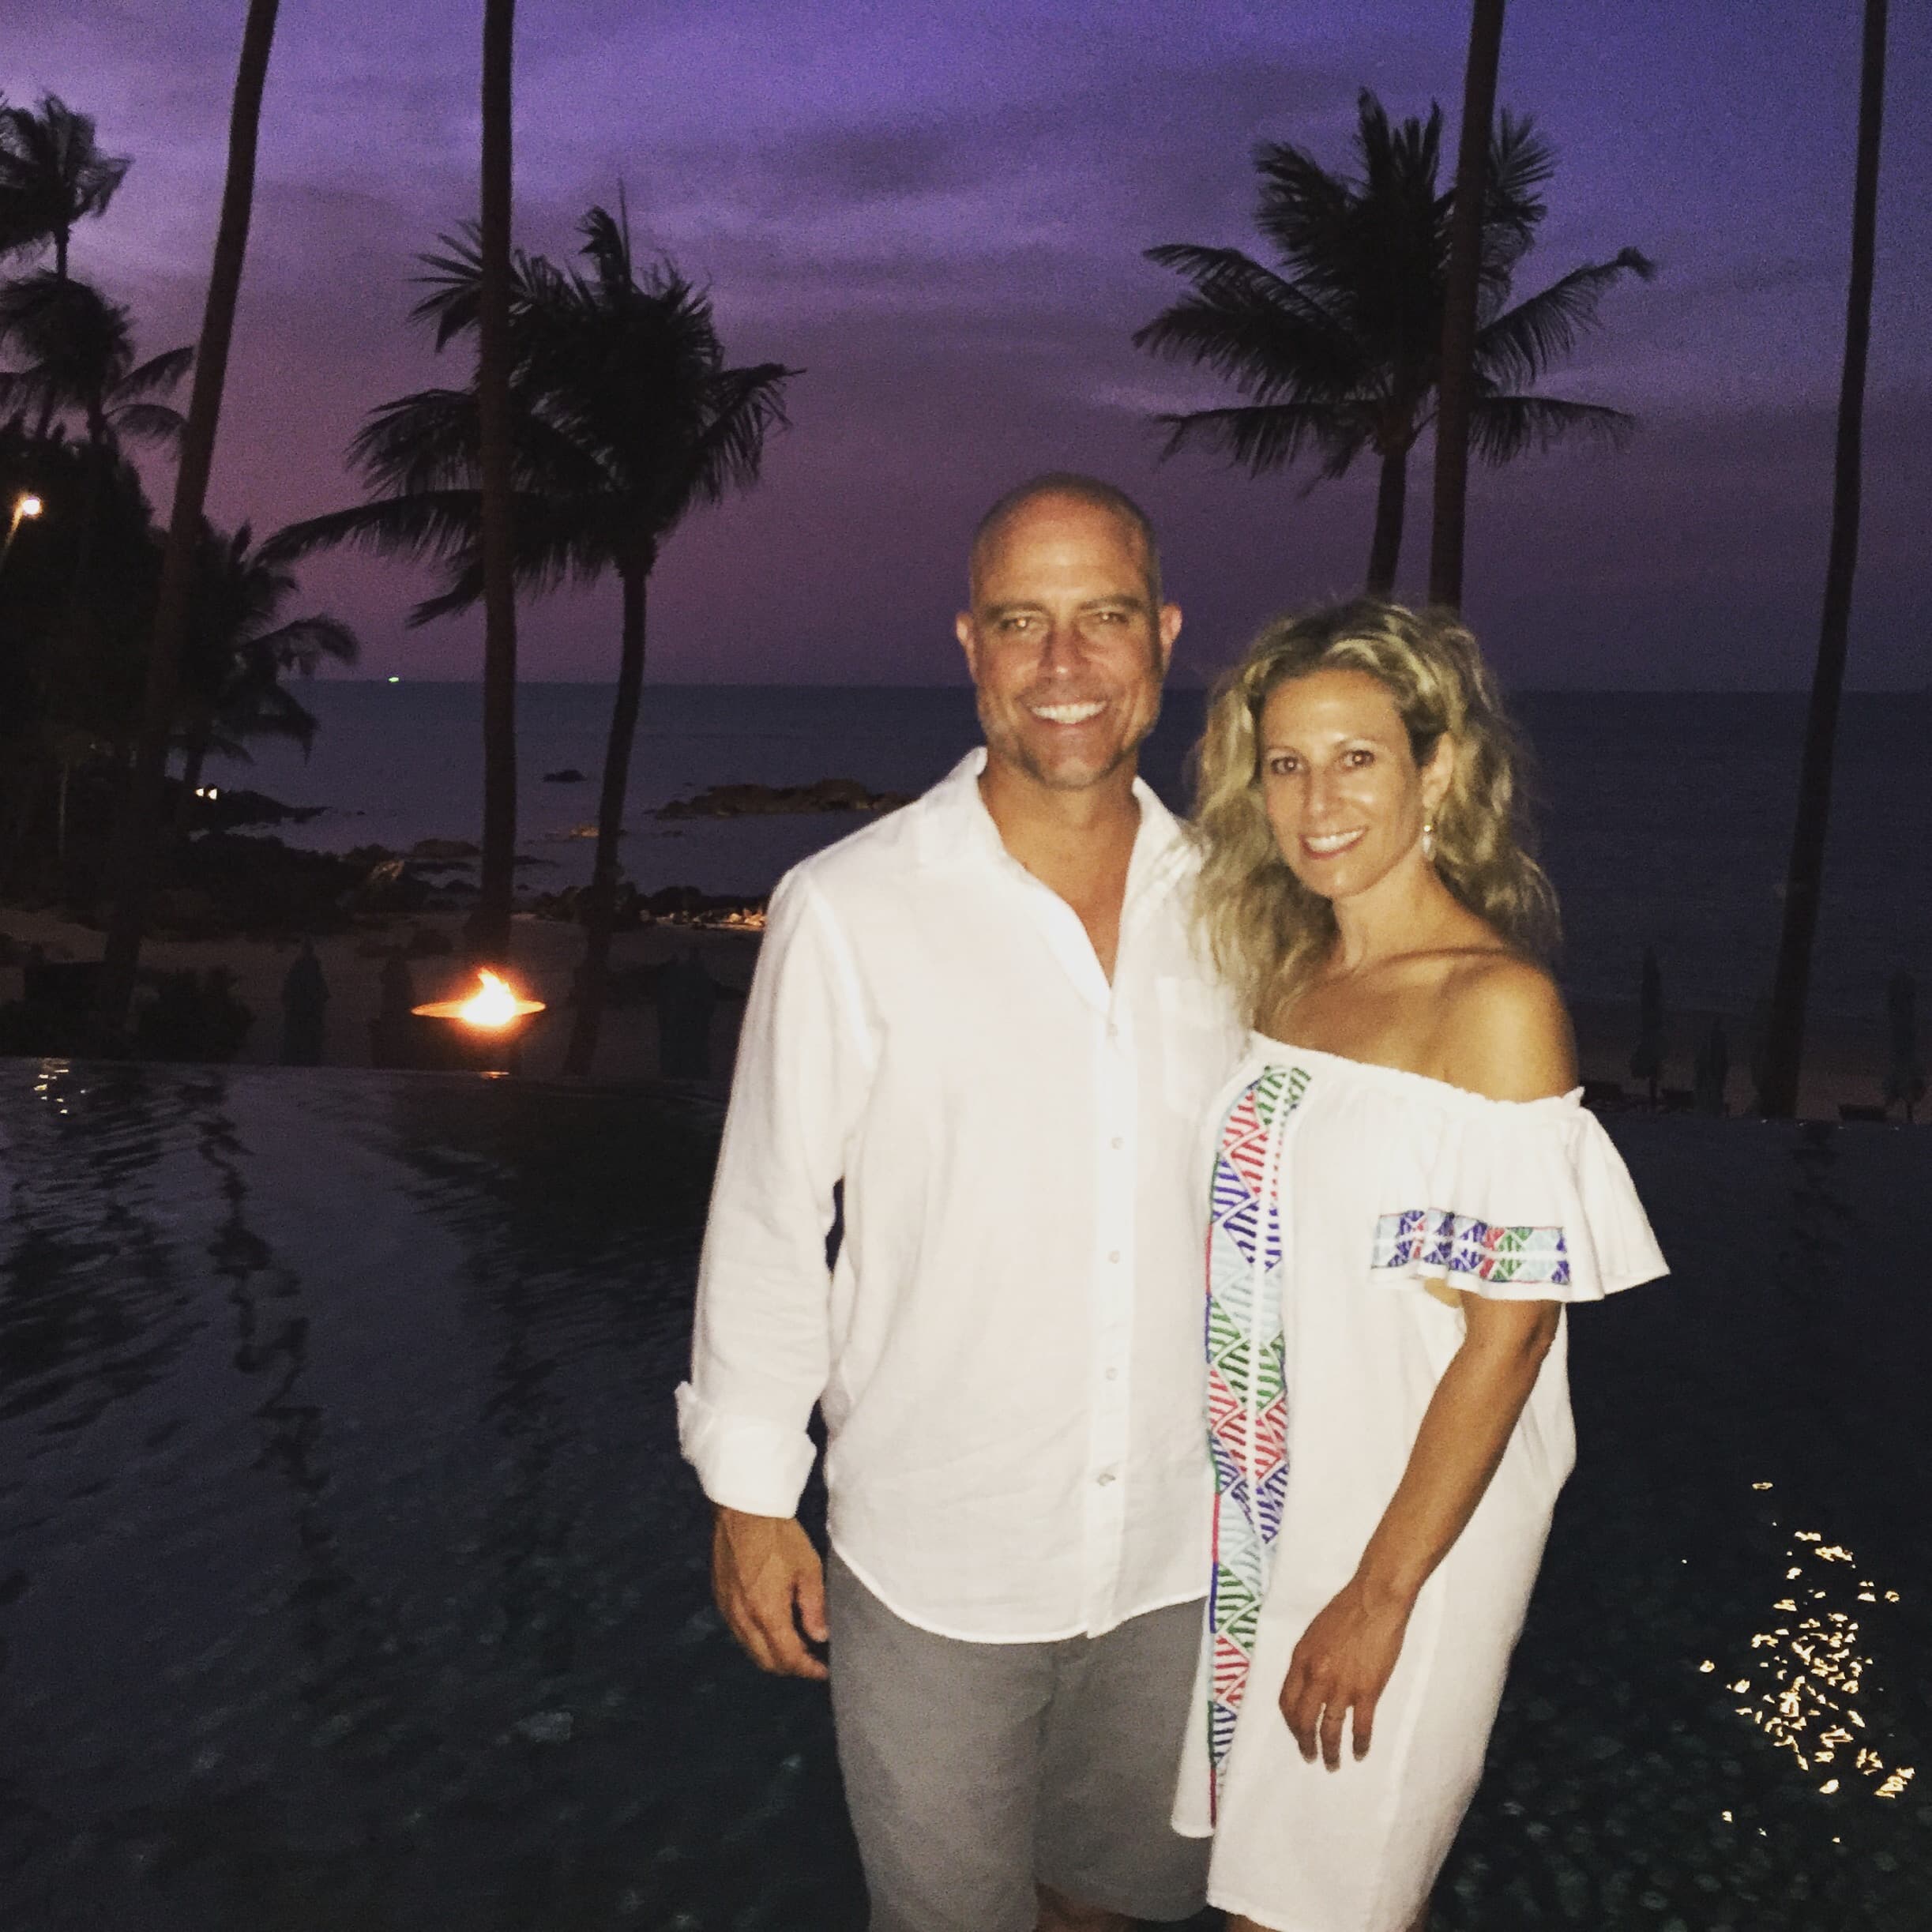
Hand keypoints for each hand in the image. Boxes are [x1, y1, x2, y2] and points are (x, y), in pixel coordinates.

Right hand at [710, 1506, 828, 1679]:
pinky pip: (738, 1632)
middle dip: (789, 1667)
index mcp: (766, 1613)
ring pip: (749, 1649)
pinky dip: (755, 1639)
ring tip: (794, 1645)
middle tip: (811, 1661)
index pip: (787, 1658)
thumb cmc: (779, 1535)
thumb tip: (820, 1637)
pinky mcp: (719, 1598)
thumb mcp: (807, 1569)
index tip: (823, 1671)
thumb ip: (814, 1607)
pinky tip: (771, 1626)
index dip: (807, 1669)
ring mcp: (727, 1609)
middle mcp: (742, 1619)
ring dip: (771, 1654)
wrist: (743, 1509)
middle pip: (765, 1661)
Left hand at [1278, 1579, 1413, 1769]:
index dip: (1290, 1722)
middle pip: (1304, 1721)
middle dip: (1305, 1744)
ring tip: (1332, 1764)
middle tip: (1310, 1757)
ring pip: (1330, 1730)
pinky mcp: (1368, 1691)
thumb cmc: (1346, 1610)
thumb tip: (1308, 1685)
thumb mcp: (1314, 1633)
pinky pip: (1360, 1728)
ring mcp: (1342, 1686)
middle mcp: (1316, 1676)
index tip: (1296, 1732)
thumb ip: (1308, 1660)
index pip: (1287, 1701)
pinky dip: (1359, 1745)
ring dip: (1330, 1752)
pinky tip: (1360, 1754)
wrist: (1375, 1600)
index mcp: (1301, 1659)